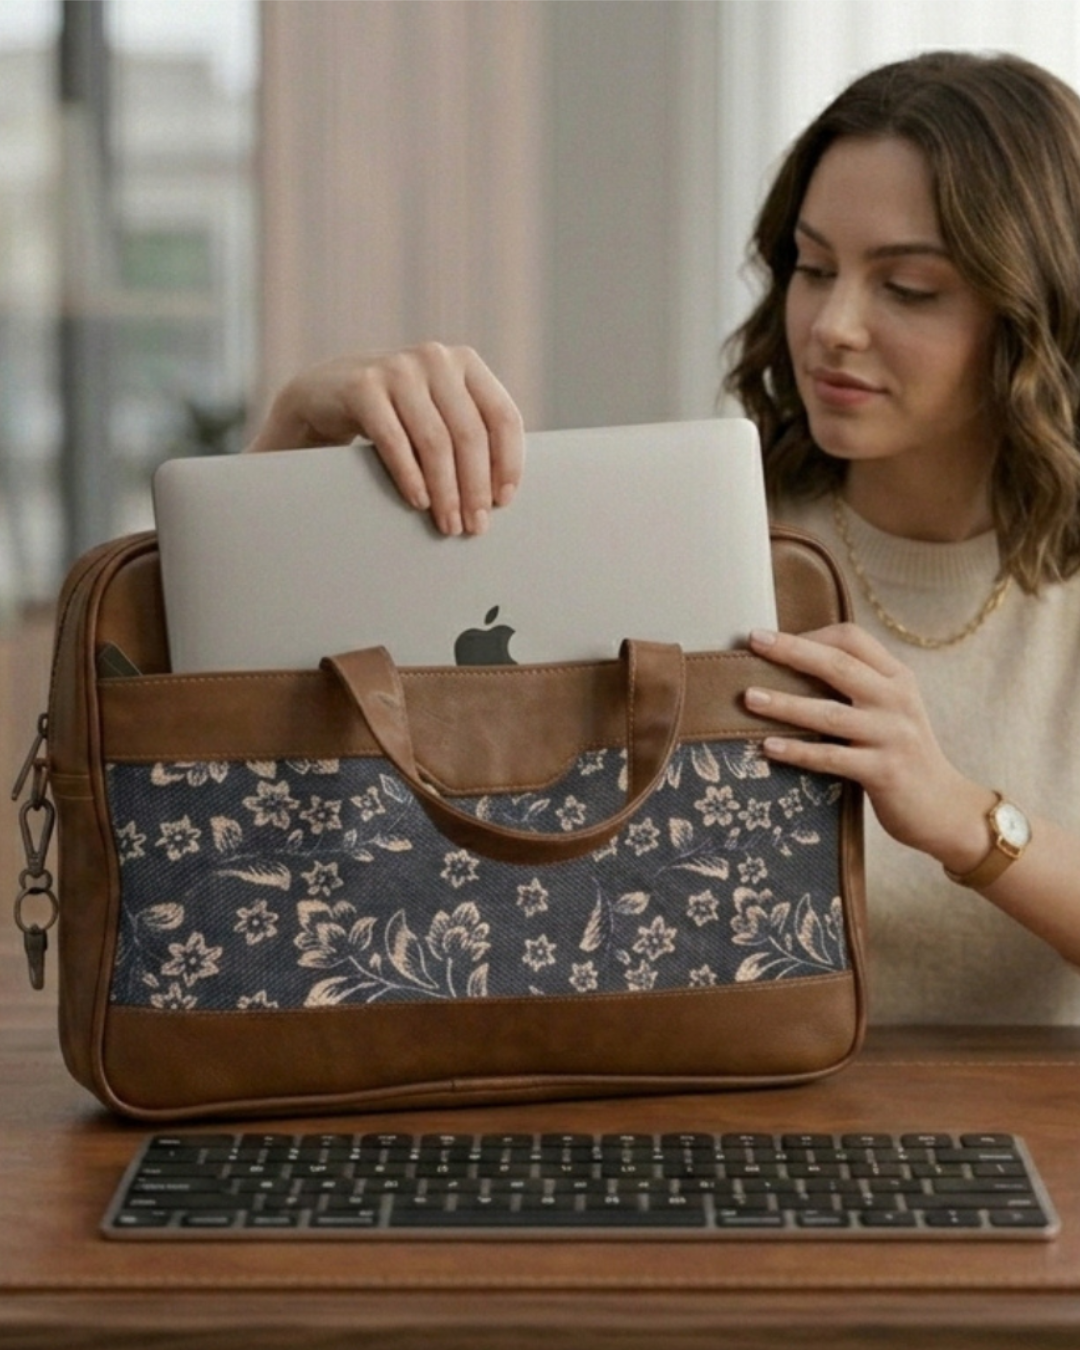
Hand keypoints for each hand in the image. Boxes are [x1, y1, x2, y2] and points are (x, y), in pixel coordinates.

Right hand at [245, 344, 524, 535]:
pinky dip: (410, 477)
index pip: (502, 416)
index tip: (503, 501)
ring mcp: (398, 369)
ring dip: (445, 491)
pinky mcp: (363, 387)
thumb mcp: (438, 411)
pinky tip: (419, 503)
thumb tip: (499, 495)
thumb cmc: (397, 413)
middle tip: (474, 526)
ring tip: (448, 524)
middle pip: (469, 434)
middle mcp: (436, 359)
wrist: (326, 394)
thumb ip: (470, 433)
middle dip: (475, 487)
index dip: (508, 462)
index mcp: (466, 363)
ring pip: (435, 442)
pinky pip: (395, 441)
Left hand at [744, 623, 994, 871]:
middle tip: (754, 641)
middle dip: (792, 650)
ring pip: (829, 713)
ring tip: (749, 698)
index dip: (812, 635)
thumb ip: (858, 686)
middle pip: (839, 665)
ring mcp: (892, 735)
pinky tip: (769, 747)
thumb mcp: (890, 710)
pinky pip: (833, 758)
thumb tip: (794, 665)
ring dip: (785, 704)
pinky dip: (798, 752)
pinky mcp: (885, 772)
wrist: (944, 807)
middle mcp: (896, 699)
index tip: (775, 640)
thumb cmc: (903, 754)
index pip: (853, 639)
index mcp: (897, 678)